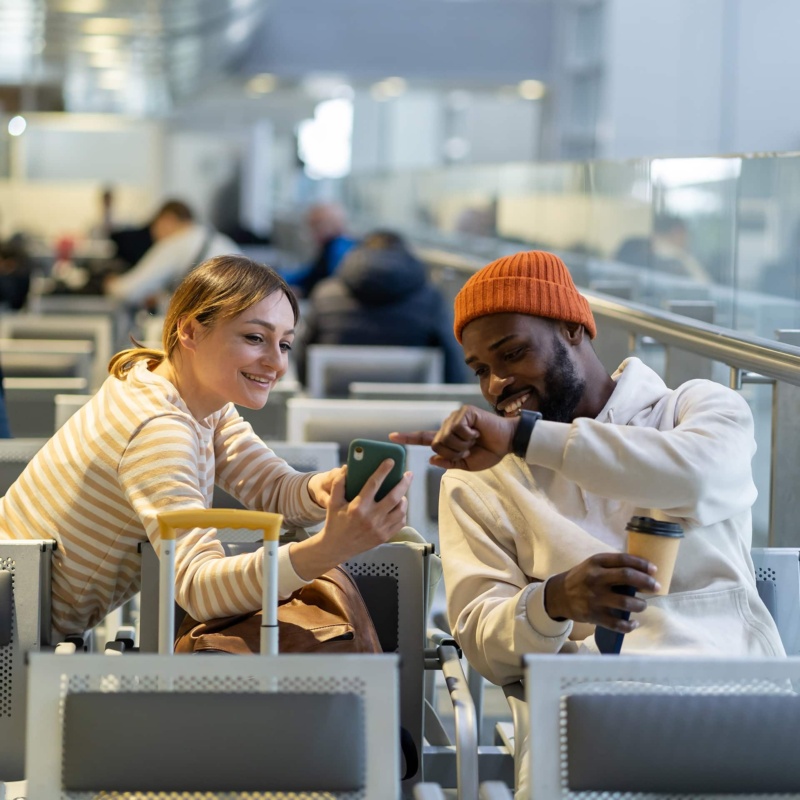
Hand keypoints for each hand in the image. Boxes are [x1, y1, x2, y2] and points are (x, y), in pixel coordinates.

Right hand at [289, 459, 412, 579]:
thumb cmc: (335, 522)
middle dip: (404, 483)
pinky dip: (402, 512)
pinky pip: (400, 522)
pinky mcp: (384, 537)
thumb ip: (339, 484)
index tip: (391, 461)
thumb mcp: (333, 502)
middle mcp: (371, 518)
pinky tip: (399, 506)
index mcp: (358, 507)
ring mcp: (379, 529)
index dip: (383, 471)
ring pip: (400, 510)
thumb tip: (346, 468)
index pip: (374, 484)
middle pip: (394, 497)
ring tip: (402, 491)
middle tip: (408, 474)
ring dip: (404, 498)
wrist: (336, 547)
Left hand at [390, 405, 515, 470]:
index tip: (391, 437)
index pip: (424, 438)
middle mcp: (448, 426)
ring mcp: (455, 417)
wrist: (507, 443)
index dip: (408, 438)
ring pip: (445, 439)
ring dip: (462, 445)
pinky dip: (468, 436)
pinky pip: (457, 430)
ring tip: (475, 440)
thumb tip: (432, 459)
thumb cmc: (489, 452)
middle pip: (436, 445)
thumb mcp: (467, 465)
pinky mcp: (464, 412)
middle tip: (470, 450)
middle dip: (453, 453)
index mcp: (447, 438)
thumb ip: (449, 463)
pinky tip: (478, 432)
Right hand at [544, 553, 659, 632]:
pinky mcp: (594, 615)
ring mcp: (595, 598)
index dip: (642, 564)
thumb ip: (612, 566)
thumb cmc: (582, 578)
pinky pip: (617, 624)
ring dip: (640, 605)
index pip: (624, 559)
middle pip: (627, 577)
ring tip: (642, 605)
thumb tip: (642, 569)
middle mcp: (595, 578)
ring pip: (626, 602)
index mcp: (596, 562)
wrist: (559, 595)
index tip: (654, 570)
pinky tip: (634, 623)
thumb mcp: (592, 565)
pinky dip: (629, 625)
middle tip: (656, 587)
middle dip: (646, 582)